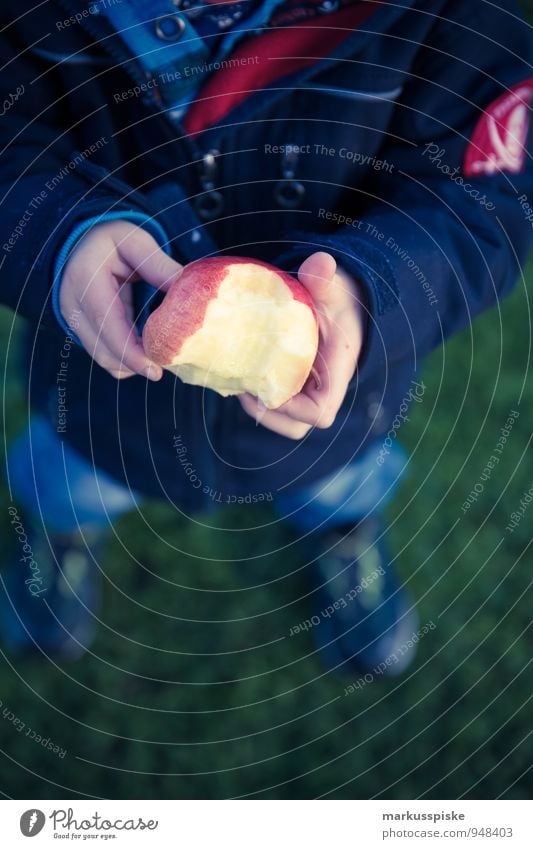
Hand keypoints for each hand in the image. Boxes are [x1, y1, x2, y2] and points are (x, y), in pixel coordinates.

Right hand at [60, 220, 182, 379]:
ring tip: (160, 357)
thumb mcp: (136, 241)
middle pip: (104, 349)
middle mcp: (73, 304)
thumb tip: (189, 290)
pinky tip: (146, 351)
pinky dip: (125, 358)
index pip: (107, 323)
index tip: (155, 370)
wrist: (80, 241)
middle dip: (136, 364)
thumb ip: (160, 266)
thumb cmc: (111, 239)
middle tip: (167, 367)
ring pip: (103, 357)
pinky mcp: (80, 329)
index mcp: (86, 279)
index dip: (131, 351)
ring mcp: (73, 319)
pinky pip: (103, 353)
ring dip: (131, 363)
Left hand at [239, 251, 364, 438]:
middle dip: (266, 413)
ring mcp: (304, 393)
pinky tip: (237, 371)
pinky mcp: (289, 387)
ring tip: (238, 384)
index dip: (294, 410)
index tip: (270, 386)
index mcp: (335, 375)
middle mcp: (320, 390)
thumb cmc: (337, 299)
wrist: (338, 303)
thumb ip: (325, 280)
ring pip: (281, 420)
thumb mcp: (333, 288)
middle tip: (243, 387)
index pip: (320, 413)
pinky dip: (254, 395)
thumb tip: (320, 263)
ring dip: (257, 408)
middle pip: (295, 427)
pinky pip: (271, 404)